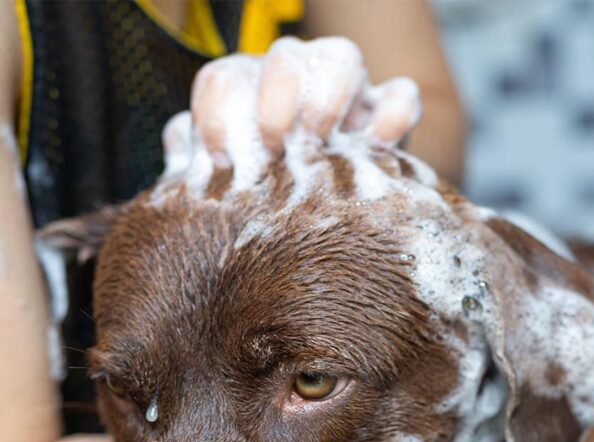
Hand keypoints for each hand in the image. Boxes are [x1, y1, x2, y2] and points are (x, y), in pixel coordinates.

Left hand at [163, 37, 421, 178]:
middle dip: (275, 98)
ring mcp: (347, 96)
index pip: (224, 79)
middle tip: (274, 149)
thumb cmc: (271, 201)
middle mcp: (297, 84)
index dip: (216, 112)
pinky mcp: (388, 118)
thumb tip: (179, 143)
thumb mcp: (231, 186)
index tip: (219, 162)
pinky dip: (393, 116)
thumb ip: (199, 163)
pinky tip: (378, 149)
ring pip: (342, 56)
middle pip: (284, 55)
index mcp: (250, 96)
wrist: (333, 221)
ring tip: (320, 144)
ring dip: (327, 97)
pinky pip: (402, 97)